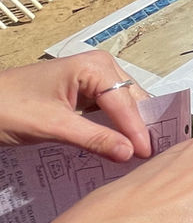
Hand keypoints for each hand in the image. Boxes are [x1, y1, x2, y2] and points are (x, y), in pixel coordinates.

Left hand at [0, 51, 152, 161]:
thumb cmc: (7, 108)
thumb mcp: (52, 126)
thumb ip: (94, 138)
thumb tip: (130, 153)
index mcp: (94, 66)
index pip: (124, 102)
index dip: (136, 130)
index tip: (146, 155)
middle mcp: (99, 67)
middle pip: (130, 101)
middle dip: (137, 127)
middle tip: (150, 156)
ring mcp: (93, 78)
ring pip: (122, 106)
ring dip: (127, 129)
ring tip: (139, 153)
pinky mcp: (85, 92)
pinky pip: (108, 110)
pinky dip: (113, 128)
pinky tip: (119, 144)